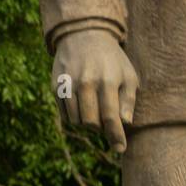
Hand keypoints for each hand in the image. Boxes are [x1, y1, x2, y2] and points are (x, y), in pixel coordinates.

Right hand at [52, 29, 138, 154]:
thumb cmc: (112, 60)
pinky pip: (65, 115)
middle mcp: (86, 83)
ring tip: (95, 108)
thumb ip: (128, 100)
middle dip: (101, 128)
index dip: (116, 137)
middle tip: (106, 119)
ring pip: (77, 121)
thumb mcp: (128, 75)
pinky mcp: (56, 87)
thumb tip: (125, 124)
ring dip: (88, 122)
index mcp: (108, 81)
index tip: (120, 149)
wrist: (84, 35)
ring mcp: (69, 85)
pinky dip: (76, 116)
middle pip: (91, 124)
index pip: (111, 118)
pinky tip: (83, 104)